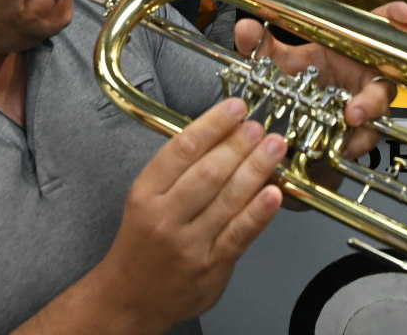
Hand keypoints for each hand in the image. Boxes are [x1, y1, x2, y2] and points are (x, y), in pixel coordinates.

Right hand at [96, 98, 284, 327]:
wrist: (130, 298)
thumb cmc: (142, 243)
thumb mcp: (145, 198)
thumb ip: (178, 171)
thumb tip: (221, 135)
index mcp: (146, 194)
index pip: (182, 149)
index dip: (214, 124)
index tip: (235, 108)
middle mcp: (165, 217)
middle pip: (209, 172)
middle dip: (239, 144)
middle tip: (260, 126)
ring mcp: (190, 244)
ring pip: (229, 199)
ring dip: (257, 168)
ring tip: (275, 147)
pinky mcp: (212, 268)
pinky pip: (240, 234)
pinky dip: (260, 212)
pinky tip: (274, 192)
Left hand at [235, 1, 406, 156]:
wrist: (294, 122)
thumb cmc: (297, 81)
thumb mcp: (277, 63)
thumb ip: (261, 46)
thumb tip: (245, 27)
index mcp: (350, 46)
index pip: (377, 23)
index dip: (394, 16)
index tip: (405, 14)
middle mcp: (365, 72)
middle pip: (387, 74)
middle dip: (377, 91)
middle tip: (357, 105)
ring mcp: (367, 101)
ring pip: (379, 107)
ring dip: (367, 113)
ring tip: (350, 120)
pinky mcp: (363, 130)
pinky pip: (366, 136)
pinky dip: (354, 141)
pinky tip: (341, 145)